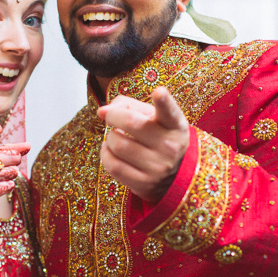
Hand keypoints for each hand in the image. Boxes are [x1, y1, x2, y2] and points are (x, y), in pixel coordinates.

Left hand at [96, 86, 189, 202]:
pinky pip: (113, 166)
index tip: (159, 92)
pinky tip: (111, 151)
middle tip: (111, 117)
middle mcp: (170, 147)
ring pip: (117, 145)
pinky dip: (106, 154)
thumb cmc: (158, 137)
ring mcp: (158, 168)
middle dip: (113, 116)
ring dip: (109, 137)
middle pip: (130, 122)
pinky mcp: (144, 184)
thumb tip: (102, 111)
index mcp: (175, 125)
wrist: (174, 174)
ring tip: (116, 137)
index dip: (164, 101)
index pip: (170, 112)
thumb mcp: (153, 117)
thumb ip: (128, 106)